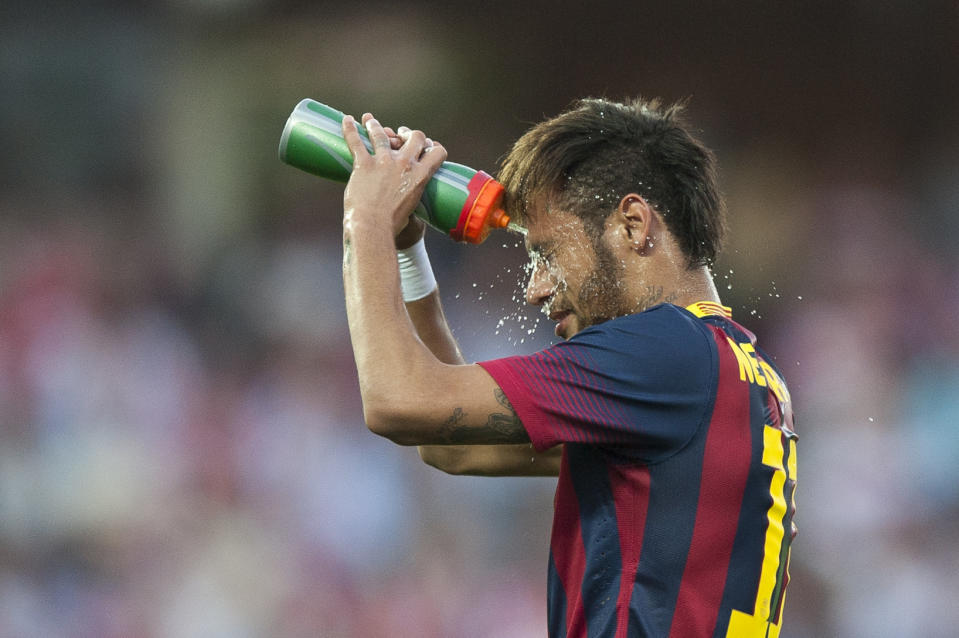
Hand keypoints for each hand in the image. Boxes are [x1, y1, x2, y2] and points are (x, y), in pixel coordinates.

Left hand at [341, 112, 446, 239]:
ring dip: (376, 126)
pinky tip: (347, 120)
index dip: (433, 146)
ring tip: (370, 121)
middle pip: (414, 137)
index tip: (427, 146)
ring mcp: (383, 161)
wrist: (373, 227)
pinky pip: (356, 141)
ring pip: (381, 134)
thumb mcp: (411, 208)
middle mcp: (405, 164)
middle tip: (401, 134)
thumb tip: (407, 201)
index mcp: (420, 176)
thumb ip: (411, 196)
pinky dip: (350, 129)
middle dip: (409, 133)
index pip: (437, 152)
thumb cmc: (392, 224)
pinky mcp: (364, 164)